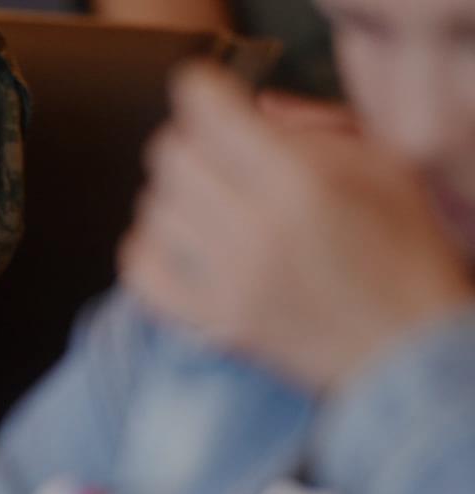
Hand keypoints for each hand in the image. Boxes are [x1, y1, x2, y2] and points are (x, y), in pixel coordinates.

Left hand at [121, 63, 474, 391]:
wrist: (408, 348)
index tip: (203, 92)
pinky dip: (146, 249)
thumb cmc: (404, 254)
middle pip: (171, 157)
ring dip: (173, 197)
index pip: (208, 114)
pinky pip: (139, 271)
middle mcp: (255, 230)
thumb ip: (316, 128)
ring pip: (153, 210)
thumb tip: (254, 109)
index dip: (199, 91)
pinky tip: (175, 243)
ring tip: (205, 202)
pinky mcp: (212, 322)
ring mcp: (228, 280)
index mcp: (300, 183)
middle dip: (188, 143)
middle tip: (213, 153)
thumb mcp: (385, 168)